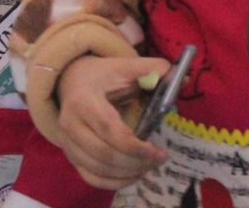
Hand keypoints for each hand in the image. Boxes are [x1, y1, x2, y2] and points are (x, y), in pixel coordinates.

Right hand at [55, 55, 171, 189]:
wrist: (72, 82)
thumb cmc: (103, 76)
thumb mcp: (125, 66)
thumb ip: (152, 70)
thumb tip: (181, 79)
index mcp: (84, 100)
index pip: (108, 129)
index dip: (134, 145)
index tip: (157, 150)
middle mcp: (70, 124)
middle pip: (103, 154)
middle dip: (135, 162)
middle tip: (160, 158)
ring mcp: (67, 143)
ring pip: (97, 170)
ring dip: (127, 174)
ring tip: (150, 166)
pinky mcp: (71, 156)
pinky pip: (91, 178)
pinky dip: (114, 182)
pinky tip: (134, 174)